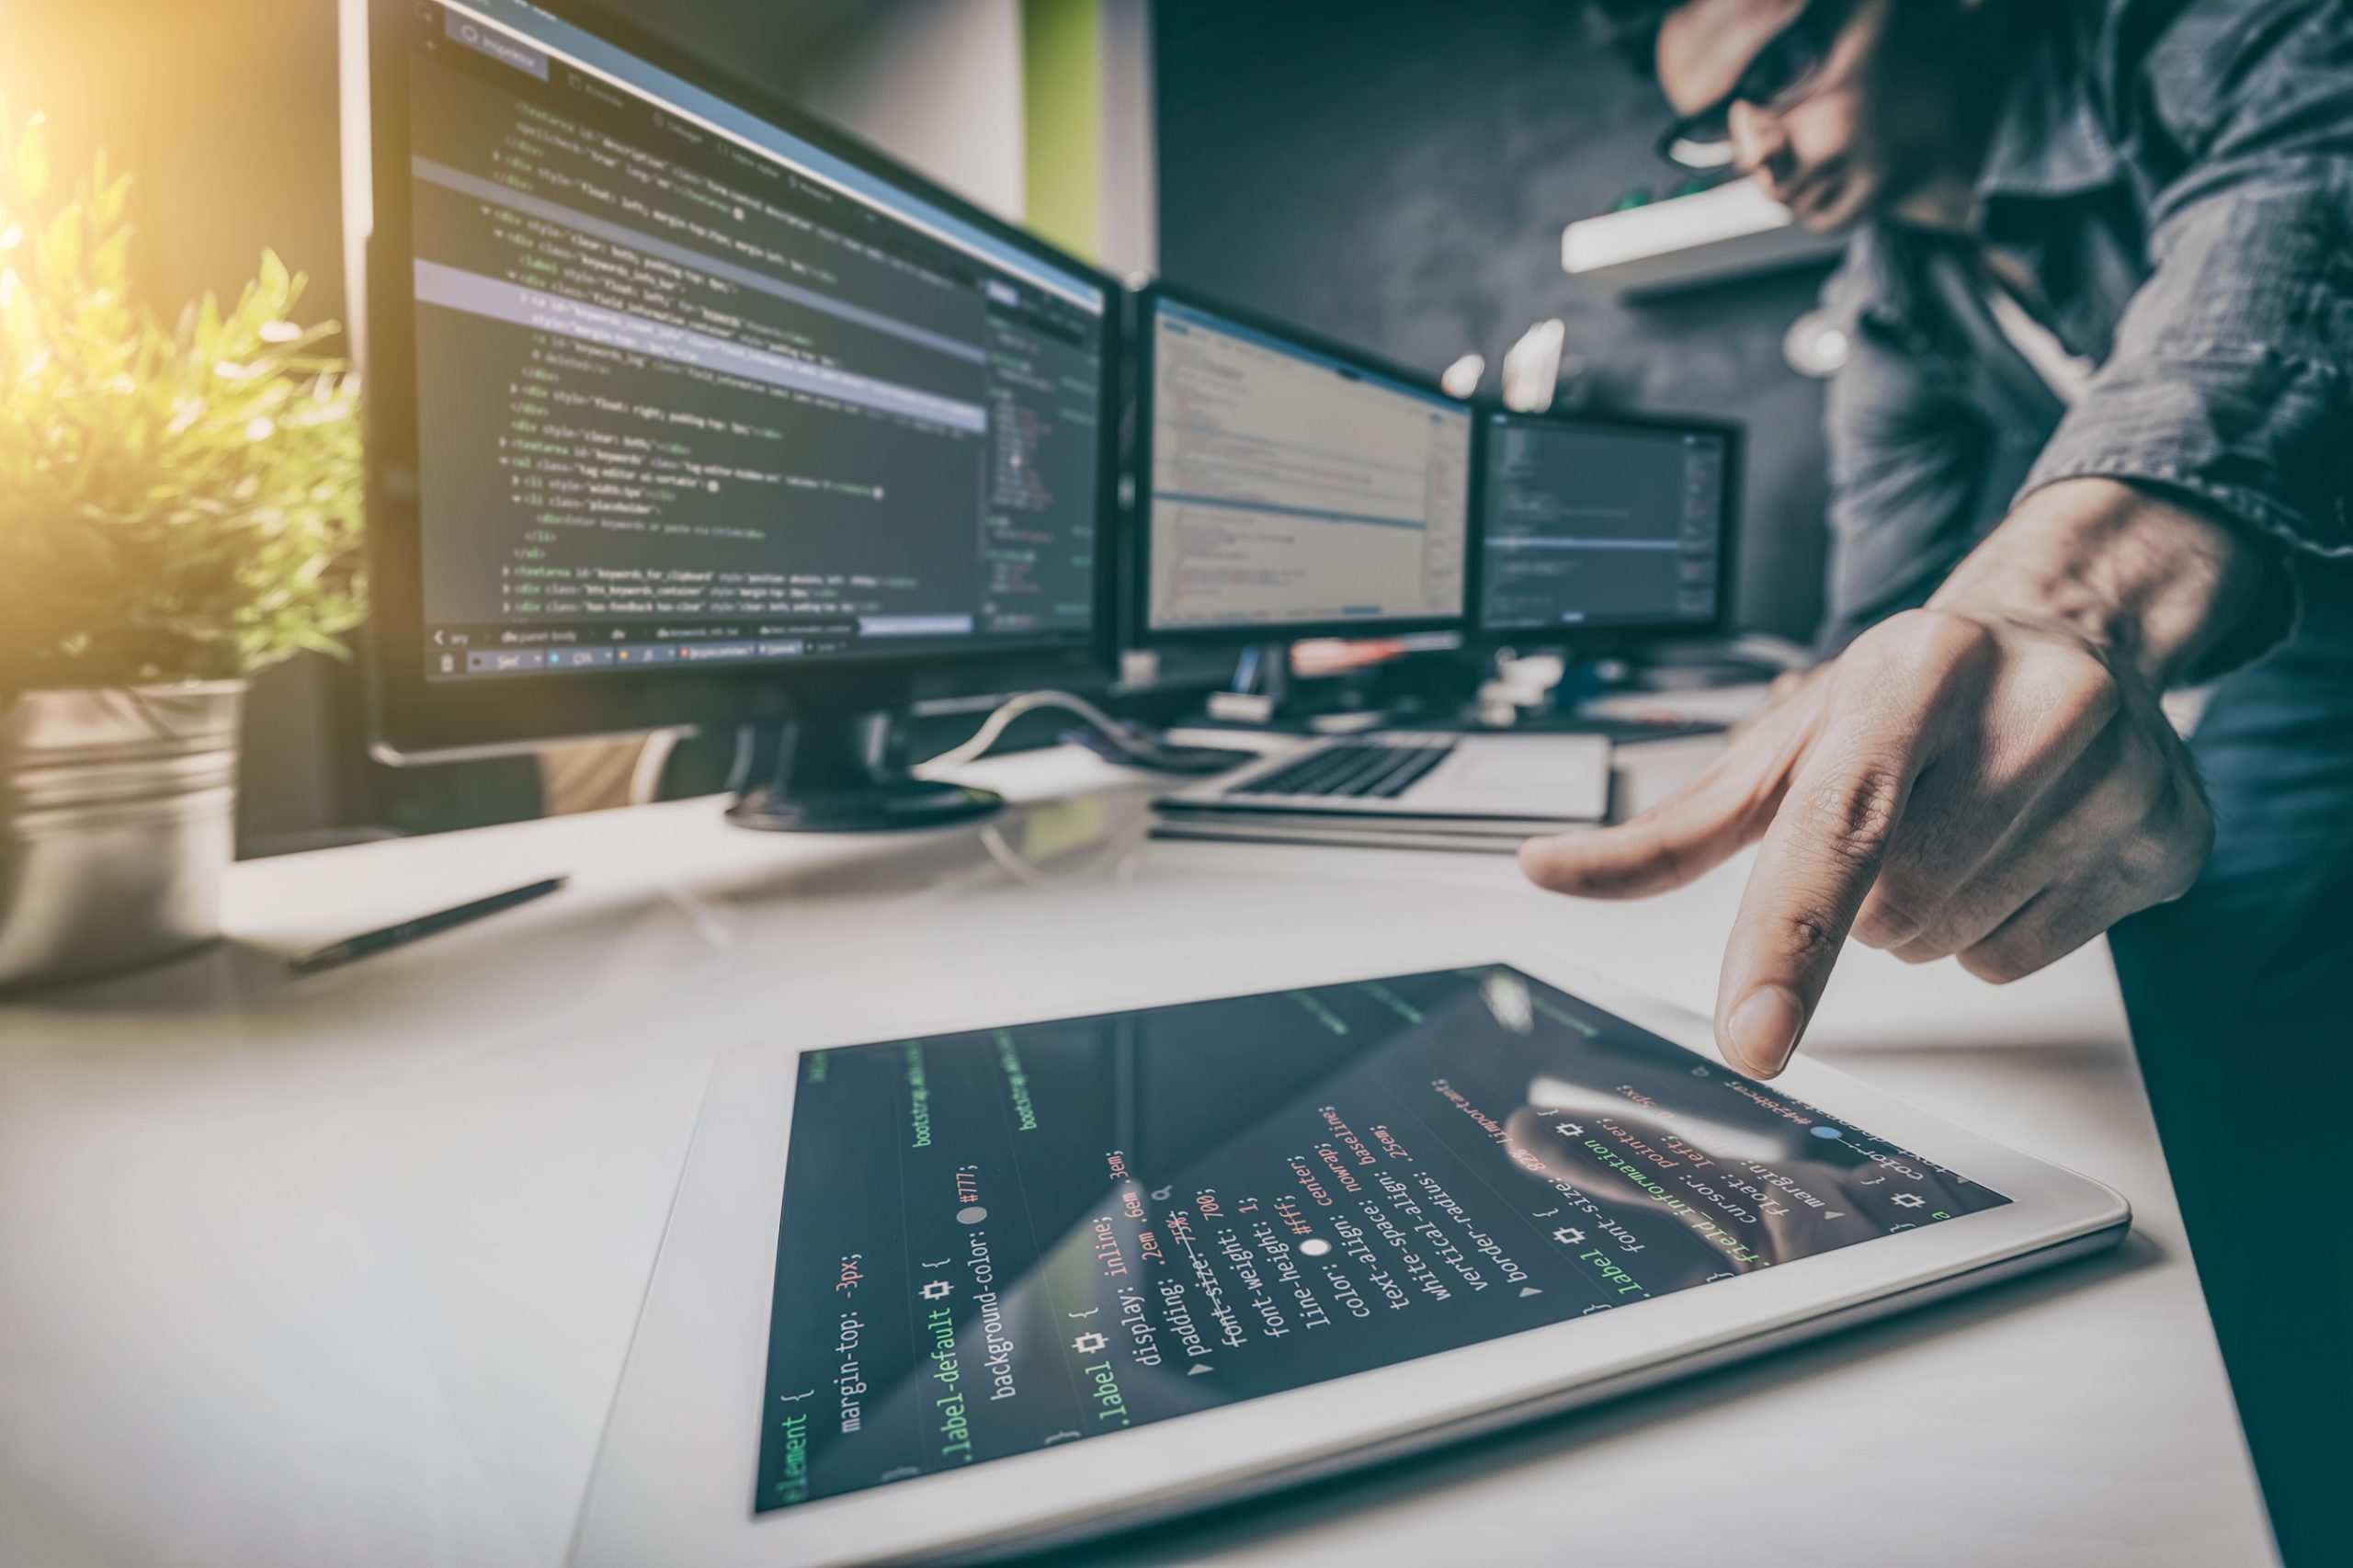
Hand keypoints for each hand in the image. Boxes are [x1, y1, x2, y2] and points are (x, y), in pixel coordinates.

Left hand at [1518, 480, 2286, 1077]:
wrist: (2075, 629)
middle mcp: (2030, 712)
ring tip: (1957, 826)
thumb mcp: (1786, 739)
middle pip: (1888, 915)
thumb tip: (1543, 869)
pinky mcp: (2168, 841)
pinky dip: (1996, 930)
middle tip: (1898, 819)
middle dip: (1865, 896)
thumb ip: (1668, 829)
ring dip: (1925, 915)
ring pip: (1951, 948)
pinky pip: (2022, 962)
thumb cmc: (1911, 693)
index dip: (1785, 941)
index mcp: (1914, 672)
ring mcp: (2114, 778)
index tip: (1754, 1039)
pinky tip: (2017, 847)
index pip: (1835, 832)